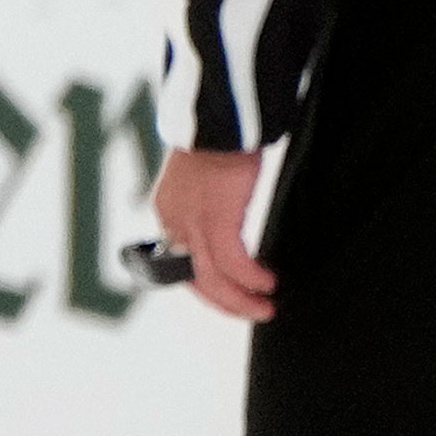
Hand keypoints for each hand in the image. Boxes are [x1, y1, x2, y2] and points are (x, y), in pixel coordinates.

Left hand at [151, 147, 272, 320]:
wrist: (220, 123)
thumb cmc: (220, 146)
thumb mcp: (205, 183)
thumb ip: (209, 207)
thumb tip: (227, 223)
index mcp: (167, 212)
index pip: (179, 262)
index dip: (205, 285)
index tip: (230, 295)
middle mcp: (172, 220)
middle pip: (193, 278)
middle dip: (224, 302)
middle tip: (252, 312)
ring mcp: (191, 222)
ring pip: (210, 278)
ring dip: (240, 299)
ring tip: (264, 308)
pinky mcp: (215, 218)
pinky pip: (233, 263)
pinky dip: (250, 278)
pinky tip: (268, 283)